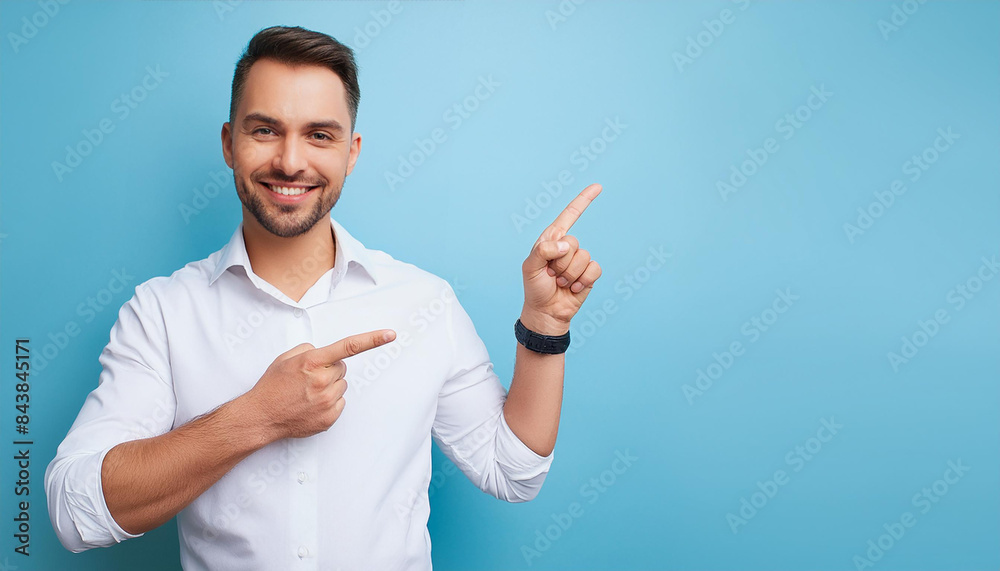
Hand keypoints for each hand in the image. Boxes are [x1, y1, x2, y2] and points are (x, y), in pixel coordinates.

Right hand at [244, 329, 395, 440]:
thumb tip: (324, 353)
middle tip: (309, 378)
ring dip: (330, 387)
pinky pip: (340, 403)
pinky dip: (329, 403)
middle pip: (342, 368)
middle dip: (330, 370)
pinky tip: (311, 405)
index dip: (372, 339)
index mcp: (312, 362)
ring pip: (342, 386)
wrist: (261, 416)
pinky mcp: (329, 418)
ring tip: (307, 393)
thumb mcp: (285, 358)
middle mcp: (322, 381)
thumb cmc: (272, 386)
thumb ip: (308, 350)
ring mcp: (326, 401)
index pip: (348, 347)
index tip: (390, 335)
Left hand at [521, 183, 602, 334]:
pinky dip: (582, 282)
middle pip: (574, 243)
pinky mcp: (589, 274)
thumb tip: (566, 245)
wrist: (546, 313)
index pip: (569, 215)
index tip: (598, 187)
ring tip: (560, 283)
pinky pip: (594, 270)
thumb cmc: (535, 289)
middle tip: (551, 275)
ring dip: (570, 275)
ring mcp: (579, 260)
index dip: (583, 200)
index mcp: (551, 239)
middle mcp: (566, 247)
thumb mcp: (530, 267)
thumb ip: (544, 250)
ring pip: (584, 258)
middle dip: (561, 263)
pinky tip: (572, 288)